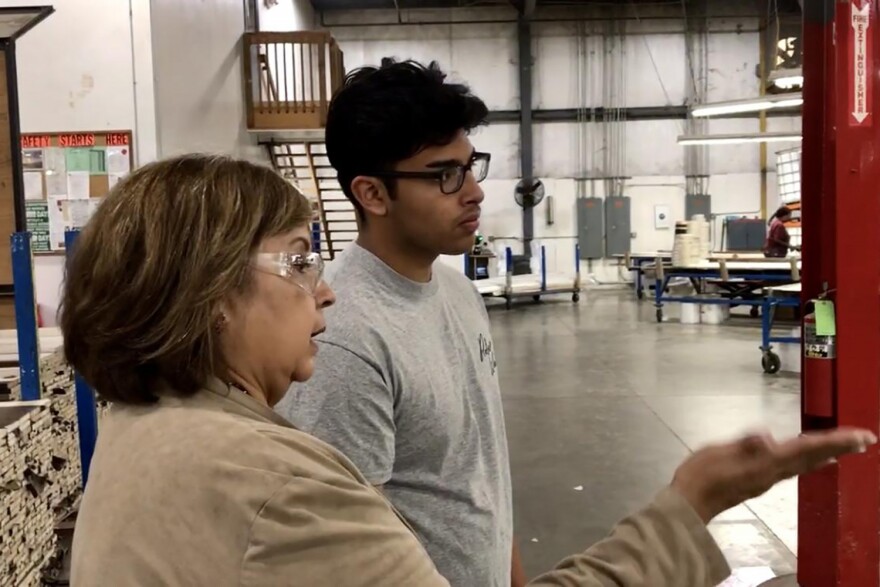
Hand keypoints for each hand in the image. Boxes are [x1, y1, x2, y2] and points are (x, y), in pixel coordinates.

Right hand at [671, 427, 876, 522]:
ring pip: (806, 463)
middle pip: (812, 458)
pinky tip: (816, 461)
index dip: (834, 442)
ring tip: (848, 447)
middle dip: (840, 448)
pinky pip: (795, 468)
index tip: (859, 436)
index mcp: (765, 465)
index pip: (806, 449)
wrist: (690, 503)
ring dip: (829, 454)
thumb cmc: (700, 477)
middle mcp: (772, 473)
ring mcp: (767, 478)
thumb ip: (742, 446)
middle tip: (867, 439)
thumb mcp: (716, 455)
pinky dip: (812, 461)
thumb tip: (767, 437)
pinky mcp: (760, 479)